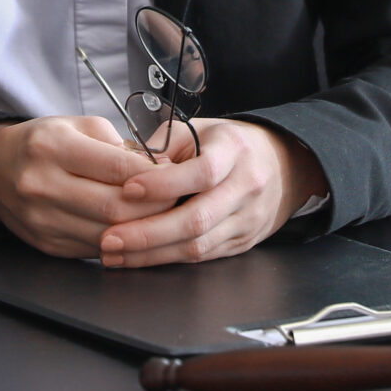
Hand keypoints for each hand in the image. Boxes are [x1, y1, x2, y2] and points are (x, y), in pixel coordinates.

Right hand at [0, 116, 167, 256]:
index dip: (154, 177)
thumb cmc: (43, 143)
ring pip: (107, 235)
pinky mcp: (46, 245)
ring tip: (162, 218)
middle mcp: (42, 185)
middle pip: (115, 208)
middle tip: (178, 202)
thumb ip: (117, 146)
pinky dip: (119, 242)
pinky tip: (133, 231)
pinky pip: (94, 249)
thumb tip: (159, 169)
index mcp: (52, 147)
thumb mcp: (77, 125)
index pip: (117, 168)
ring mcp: (41, 220)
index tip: (176, 176)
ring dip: (141, 230)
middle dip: (155, 208)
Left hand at [97, 118, 328, 267]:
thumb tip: (120, 168)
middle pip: (197, 218)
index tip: (127, 189)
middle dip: (148, 233)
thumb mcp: (198, 130)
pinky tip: (139, 258)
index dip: (164, 184)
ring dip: (152, 254)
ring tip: (114, 253)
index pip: (202, 172)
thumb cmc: (227, 144)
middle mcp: (246, 186)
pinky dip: (168, 260)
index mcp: (234, 150)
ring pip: (198, 245)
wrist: (281, 164)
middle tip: (109, 238)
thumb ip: (162, 148)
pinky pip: (203, 257)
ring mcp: (247, 219)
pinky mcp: (242, 242)